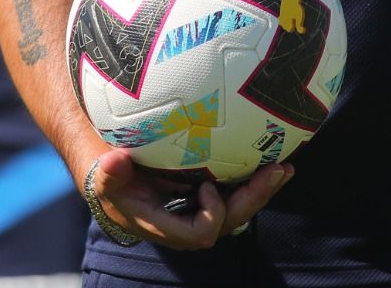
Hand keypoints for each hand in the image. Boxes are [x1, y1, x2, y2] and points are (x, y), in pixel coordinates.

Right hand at [87, 148, 292, 249]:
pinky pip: (238, 192)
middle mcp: (190, 222)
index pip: (199, 234)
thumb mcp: (104, 177)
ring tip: (285, 167)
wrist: (118, 182)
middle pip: (230, 222)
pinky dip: (255, 178)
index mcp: (167, 225)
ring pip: (240, 210)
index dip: (210, 214)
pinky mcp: (210, 194)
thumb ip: (108, 173)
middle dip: (254, 199)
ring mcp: (202, 209)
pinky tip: (273, 157)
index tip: (207, 186)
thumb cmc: (112, 181)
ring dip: (262, 189)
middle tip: (276, 171)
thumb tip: (115, 162)